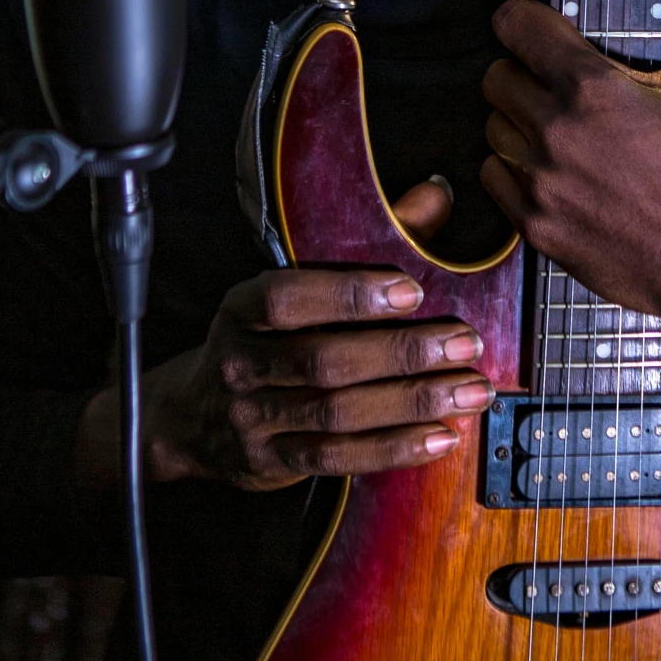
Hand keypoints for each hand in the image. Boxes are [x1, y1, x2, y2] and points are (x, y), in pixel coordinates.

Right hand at [72, 178, 492, 501]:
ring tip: (469, 390)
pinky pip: (337, 458)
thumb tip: (435, 197)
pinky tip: (441, 435)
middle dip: (402, 352)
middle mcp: (240, 364)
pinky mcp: (271, 463)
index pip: (288, 299)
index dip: (348, 295)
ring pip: (337, 414)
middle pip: (323, 361)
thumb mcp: (293, 287)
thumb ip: (365, 241)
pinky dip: (394, 448)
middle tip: (463, 343)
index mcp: (242, 309)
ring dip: (412, 403)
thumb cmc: (264, 339)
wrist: (191, 418)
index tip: (411, 290)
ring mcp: (252, 419)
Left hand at [480, 0, 660, 477]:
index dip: (522, 20)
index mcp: (596, 88)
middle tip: (555, 83)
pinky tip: (552, 172)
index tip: (532, 26)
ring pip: (492, 128)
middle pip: (496, 77)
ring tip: (558, 132)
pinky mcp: (538, 229)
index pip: (516, 26)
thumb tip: (637, 55)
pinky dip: (514, 169)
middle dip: (523, 71)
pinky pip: (496, 179)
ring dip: (518, 122)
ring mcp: (542, 185)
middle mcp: (557, 132)